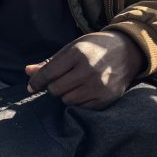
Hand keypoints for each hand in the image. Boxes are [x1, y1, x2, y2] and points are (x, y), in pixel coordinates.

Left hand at [25, 31, 144, 108]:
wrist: (128, 51)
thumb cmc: (95, 48)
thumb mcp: (73, 48)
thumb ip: (50, 62)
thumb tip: (28, 72)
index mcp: (77, 53)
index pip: (48, 74)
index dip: (36, 82)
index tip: (31, 87)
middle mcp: (87, 70)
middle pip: (55, 89)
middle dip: (53, 86)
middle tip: (61, 80)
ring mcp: (97, 86)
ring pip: (67, 100)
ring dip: (66, 94)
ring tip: (74, 84)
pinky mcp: (105, 99)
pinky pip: (81, 108)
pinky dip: (79, 101)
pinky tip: (85, 91)